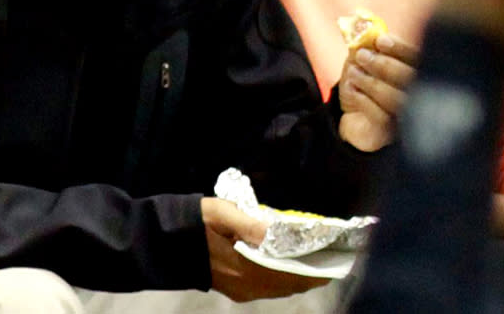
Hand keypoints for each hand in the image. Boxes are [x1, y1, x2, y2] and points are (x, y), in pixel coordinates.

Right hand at [200, 197, 329, 300]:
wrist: (167, 242)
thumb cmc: (197, 222)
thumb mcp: (223, 212)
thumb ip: (251, 223)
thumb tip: (278, 230)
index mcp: (246, 269)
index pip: (291, 274)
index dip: (316, 269)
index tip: (336, 257)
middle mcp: (248, 286)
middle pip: (290, 285)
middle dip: (312, 272)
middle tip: (332, 253)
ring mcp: (242, 291)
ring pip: (281, 288)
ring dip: (299, 275)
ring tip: (317, 256)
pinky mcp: (236, 289)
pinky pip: (269, 288)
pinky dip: (284, 277)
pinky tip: (290, 262)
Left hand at [339, 33, 417, 151]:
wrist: (353, 117)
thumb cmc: (364, 84)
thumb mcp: (362, 60)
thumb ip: (366, 44)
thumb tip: (363, 26)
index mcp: (417, 72)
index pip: (419, 57)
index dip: (400, 48)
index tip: (380, 40)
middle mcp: (419, 95)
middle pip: (410, 78)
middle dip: (383, 64)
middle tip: (362, 56)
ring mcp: (408, 117)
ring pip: (394, 97)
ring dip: (370, 81)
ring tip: (353, 73)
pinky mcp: (391, 133)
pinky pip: (380, 116)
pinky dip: (363, 99)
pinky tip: (352, 90)